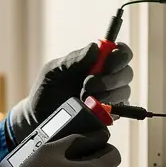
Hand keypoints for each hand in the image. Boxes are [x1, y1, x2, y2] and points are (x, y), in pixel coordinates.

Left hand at [7, 42, 132, 143]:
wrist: (39, 119)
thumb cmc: (46, 90)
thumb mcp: (54, 71)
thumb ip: (74, 59)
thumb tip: (95, 47)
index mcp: (97, 61)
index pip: (121, 52)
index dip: (120, 54)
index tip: (107, 60)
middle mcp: (108, 77)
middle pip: (127, 72)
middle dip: (109, 78)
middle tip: (87, 84)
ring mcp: (111, 97)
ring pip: (124, 91)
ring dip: (106, 95)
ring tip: (83, 99)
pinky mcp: (111, 116)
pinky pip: (120, 110)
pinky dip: (108, 109)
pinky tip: (92, 110)